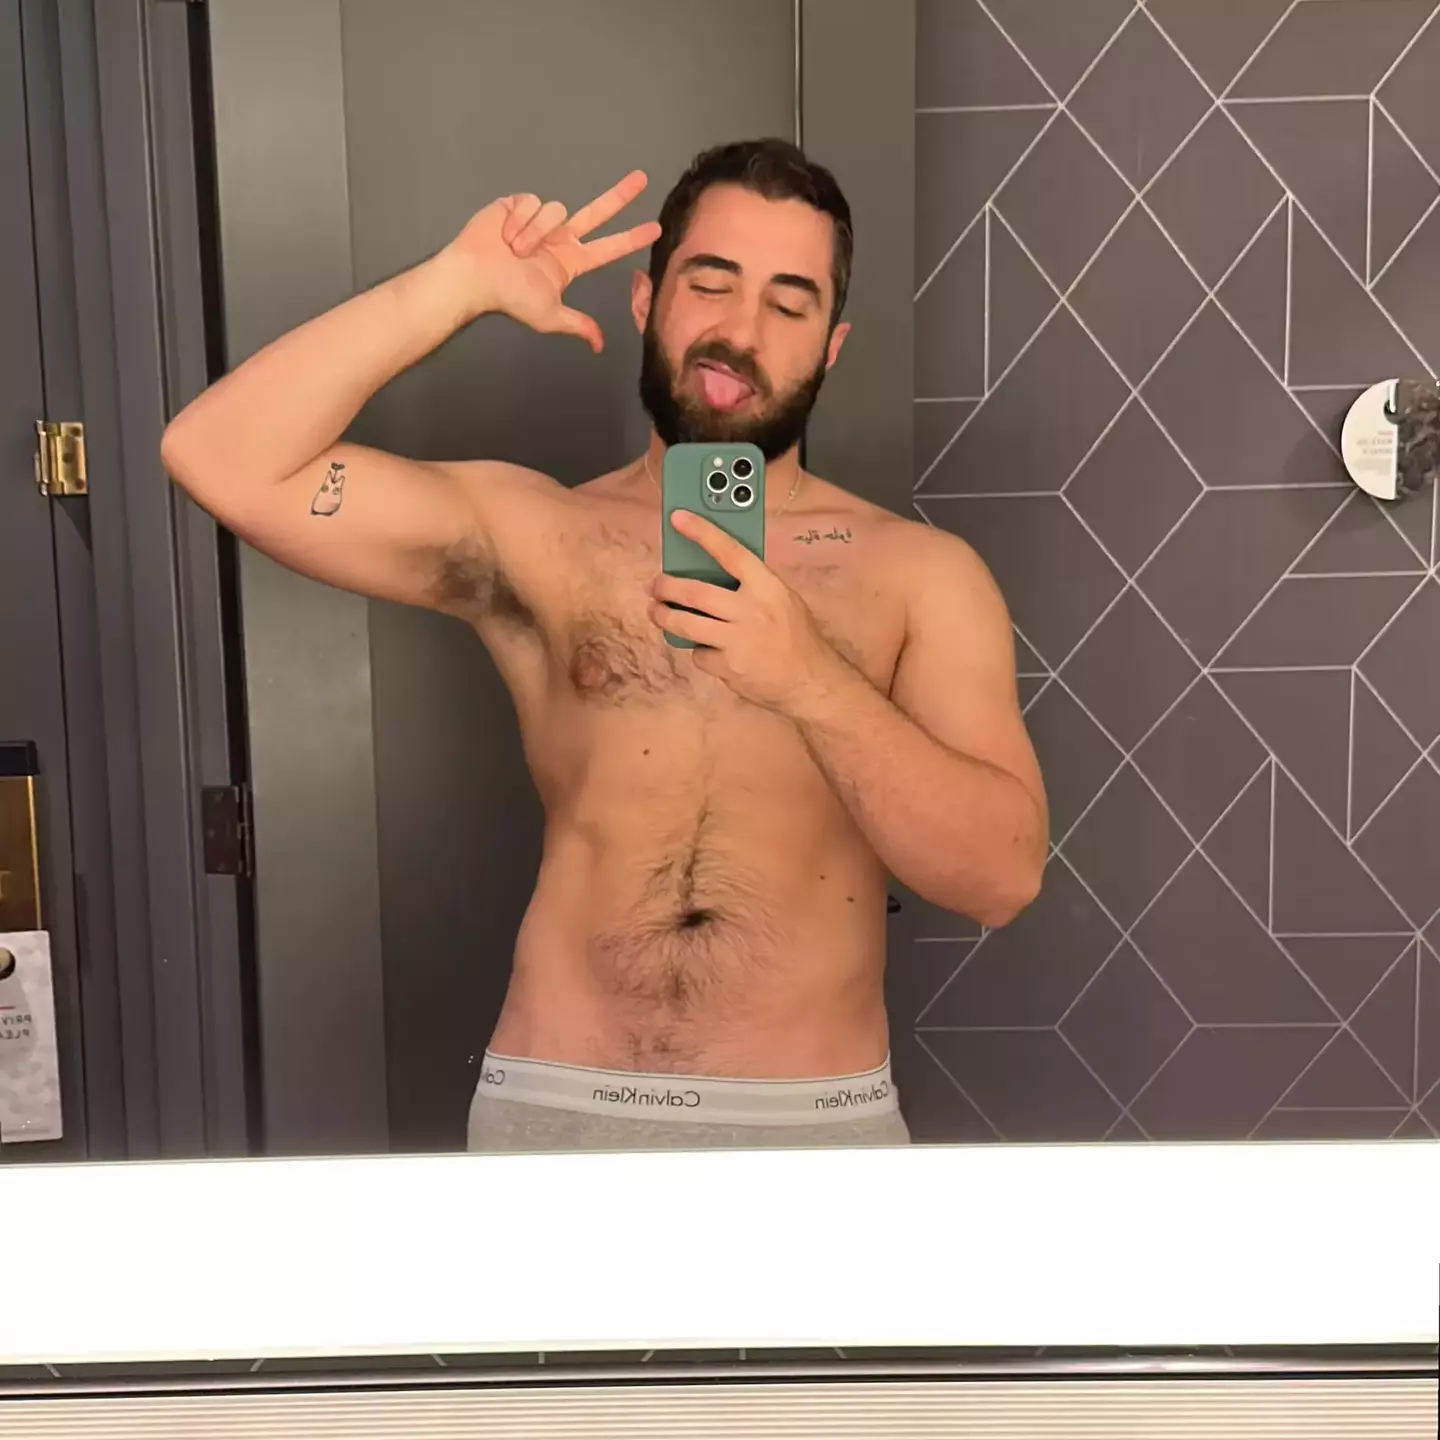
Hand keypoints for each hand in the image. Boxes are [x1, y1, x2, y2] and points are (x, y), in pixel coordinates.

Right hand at [443, 171, 660, 351]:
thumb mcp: (550, 316)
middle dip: (619, 195)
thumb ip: (578, 324)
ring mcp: (540, 219)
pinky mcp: (520, 202)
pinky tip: (504, 234)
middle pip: (597, 212)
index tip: (654, 229)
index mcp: (570, 261)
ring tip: (514, 250)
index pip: (608, 248)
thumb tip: (599, 344)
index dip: (630, 239)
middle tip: (642, 178)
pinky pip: (532, 202)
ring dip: (534, 233)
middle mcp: (559, 238)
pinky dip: (519, 221)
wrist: (475, 277)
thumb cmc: (509, 297)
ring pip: (556, 210)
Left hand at [649, 511, 846, 710]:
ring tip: (657, 612)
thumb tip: (712, 569)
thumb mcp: (783, 599)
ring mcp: (738, 641)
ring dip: (663, 616)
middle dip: (666, 586)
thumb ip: (753, 584)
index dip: (702, 532)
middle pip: (695, 592)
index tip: (678, 519)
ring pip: (685, 624)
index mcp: (767, 587)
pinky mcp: (728, 668)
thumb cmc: (797, 637)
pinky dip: (699, 651)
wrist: (810, 681)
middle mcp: (752, 611)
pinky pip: (699, 654)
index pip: (730, 552)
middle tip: (656, 585)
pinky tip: (710, 651)